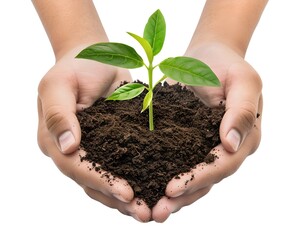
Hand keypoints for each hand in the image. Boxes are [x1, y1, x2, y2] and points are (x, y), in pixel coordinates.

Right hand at [37, 46, 150, 221]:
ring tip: (153, 210)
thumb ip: (59, 113)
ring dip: (130, 198)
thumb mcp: (61, 84)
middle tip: (145, 213)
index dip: (100, 181)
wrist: (97, 58)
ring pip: (110, 181)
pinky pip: (126, 166)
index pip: (76, 167)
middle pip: (94, 182)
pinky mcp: (115, 145)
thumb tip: (68, 146)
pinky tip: (157, 189)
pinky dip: (140, 179)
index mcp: (55, 140)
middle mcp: (74, 151)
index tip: (126, 192)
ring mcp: (96, 150)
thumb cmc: (76, 67)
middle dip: (118, 199)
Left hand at [152, 42, 262, 221]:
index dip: (199, 178)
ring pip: (188, 177)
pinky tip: (139, 185)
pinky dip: (158, 174)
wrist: (207, 56)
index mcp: (243, 139)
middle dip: (181, 197)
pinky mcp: (183, 141)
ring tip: (146, 209)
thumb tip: (232, 145)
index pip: (222, 165)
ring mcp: (202, 147)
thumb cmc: (228, 65)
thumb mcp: (243, 81)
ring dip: (169, 195)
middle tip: (156, 212)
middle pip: (204, 180)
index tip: (173, 187)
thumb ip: (241, 111)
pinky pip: (172, 161)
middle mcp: (222, 149)